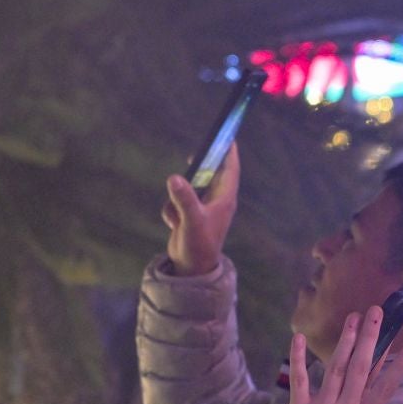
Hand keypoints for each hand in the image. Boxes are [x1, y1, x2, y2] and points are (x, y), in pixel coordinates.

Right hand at [163, 143, 239, 276]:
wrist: (190, 268)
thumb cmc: (199, 245)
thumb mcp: (192, 220)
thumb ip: (184, 199)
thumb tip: (174, 178)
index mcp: (224, 198)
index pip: (230, 169)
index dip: (229, 151)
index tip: (227, 135)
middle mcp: (216, 200)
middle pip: (210, 173)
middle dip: (199, 168)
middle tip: (191, 158)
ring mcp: (202, 207)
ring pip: (188, 188)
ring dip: (178, 198)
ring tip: (177, 216)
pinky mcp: (189, 214)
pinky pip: (177, 202)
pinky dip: (172, 211)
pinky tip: (174, 225)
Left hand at [283, 307, 402, 403]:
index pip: (385, 388)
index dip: (399, 367)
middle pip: (362, 368)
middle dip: (371, 338)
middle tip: (377, 313)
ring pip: (336, 368)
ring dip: (345, 341)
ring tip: (353, 318)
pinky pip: (299, 380)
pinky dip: (298, 359)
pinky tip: (298, 337)